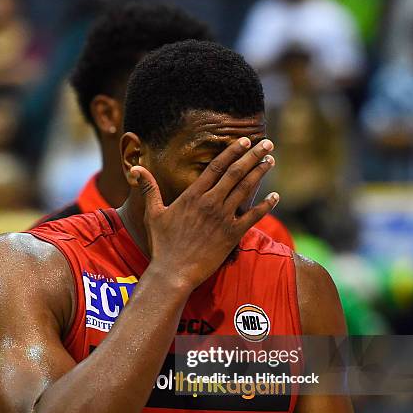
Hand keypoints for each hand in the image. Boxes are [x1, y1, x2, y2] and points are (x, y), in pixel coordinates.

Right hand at [132, 137, 278, 289]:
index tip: (243, 140)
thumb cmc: (162, 244)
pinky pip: (253, 217)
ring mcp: (223, 218)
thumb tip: (136, 168)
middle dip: (252, 155)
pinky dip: (266, 205)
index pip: (216, 166)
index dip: (232, 151)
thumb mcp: (153, 214)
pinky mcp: (232, 235)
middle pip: (235, 173)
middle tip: (266, 143)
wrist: (173, 272)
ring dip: (260, 173)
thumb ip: (149, 189)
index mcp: (192, 195)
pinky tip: (276, 196)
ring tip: (270, 160)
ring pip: (246, 190)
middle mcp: (210, 203)